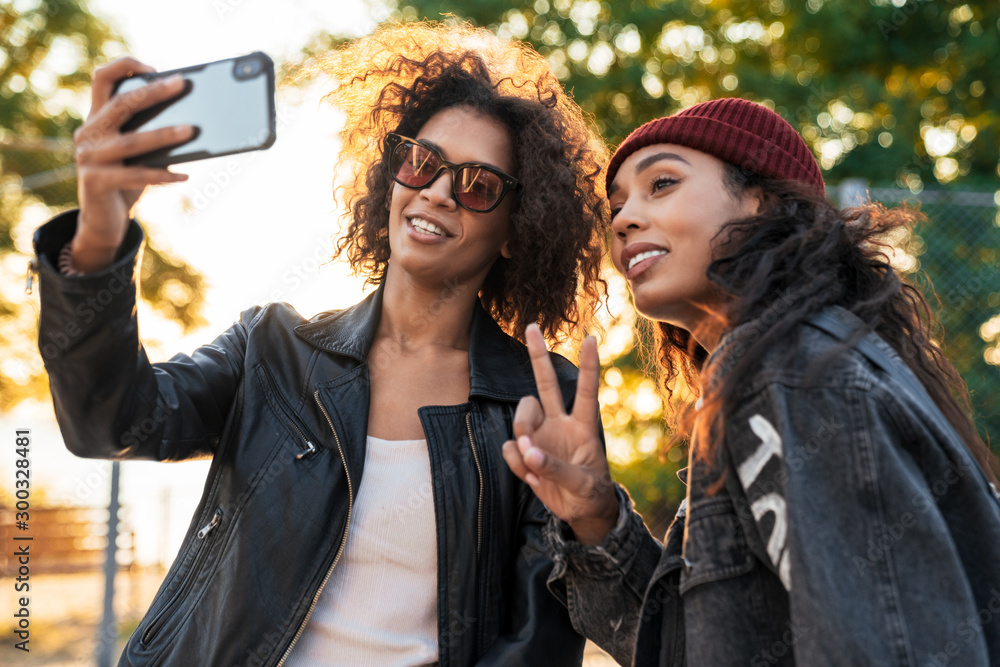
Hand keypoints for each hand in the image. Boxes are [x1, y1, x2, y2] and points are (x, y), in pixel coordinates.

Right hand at [71, 57, 193, 272]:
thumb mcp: (137, 154)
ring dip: (164, 135)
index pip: (102, 79)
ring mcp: (88, 158)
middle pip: (121, 104)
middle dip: (153, 92)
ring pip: (132, 142)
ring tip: (192, 130)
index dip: (124, 67)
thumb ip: (151, 135)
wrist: (103, 221)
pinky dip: (163, 176)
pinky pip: (136, 175)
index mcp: (96, 119)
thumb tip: (194, 123)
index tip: (153, 66)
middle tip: (182, 84)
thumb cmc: (126, 180)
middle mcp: (88, 133)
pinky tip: (185, 175)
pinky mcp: (95, 182)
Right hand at [502, 324, 618, 544]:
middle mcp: (560, 424)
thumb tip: (530, 453)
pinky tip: (532, 477)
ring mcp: (540, 436)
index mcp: (583, 427)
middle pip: (546, 384)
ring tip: (532, 461)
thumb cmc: (590, 494)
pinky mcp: (525, 453)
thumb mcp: (584, 485)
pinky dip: (517, 463)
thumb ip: (558, 469)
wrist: (579, 513)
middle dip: (537, 356)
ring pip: (521, 416)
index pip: (586, 391)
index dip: (588, 366)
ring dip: (522, 432)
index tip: (591, 338)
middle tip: (531, 327)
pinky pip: (511, 448)